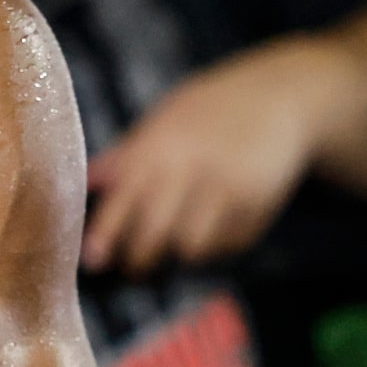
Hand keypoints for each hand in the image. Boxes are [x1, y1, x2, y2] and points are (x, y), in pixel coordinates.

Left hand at [81, 40, 334, 272]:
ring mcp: (229, 188)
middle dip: (139, 259)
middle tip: (132, 268)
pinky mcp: (259, 204)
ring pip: (194, 246)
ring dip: (179, 255)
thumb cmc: (209, 110)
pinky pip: (228, 244)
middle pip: (156, 231)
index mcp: (160, 145)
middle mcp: (193, 168)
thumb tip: (87, 180)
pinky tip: (212, 229)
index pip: (124, 198)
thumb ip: (127, 154)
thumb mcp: (164, 119)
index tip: (92, 261)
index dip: (106, 233)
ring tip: (174, 245)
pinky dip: (215, 246)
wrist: (279, 98)